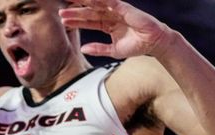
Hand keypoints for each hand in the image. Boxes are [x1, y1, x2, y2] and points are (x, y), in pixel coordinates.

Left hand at [59, 0, 173, 58]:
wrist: (153, 43)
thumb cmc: (136, 45)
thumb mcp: (113, 50)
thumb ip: (98, 49)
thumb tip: (83, 49)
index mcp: (107, 24)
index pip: (88, 21)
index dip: (76, 20)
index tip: (63, 20)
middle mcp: (111, 15)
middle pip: (89, 11)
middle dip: (75, 10)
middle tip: (61, 10)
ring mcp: (117, 11)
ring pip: (97, 6)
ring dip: (84, 4)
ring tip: (70, 1)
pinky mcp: (126, 9)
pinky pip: (111, 3)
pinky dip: (101, 1)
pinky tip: (90, 0)